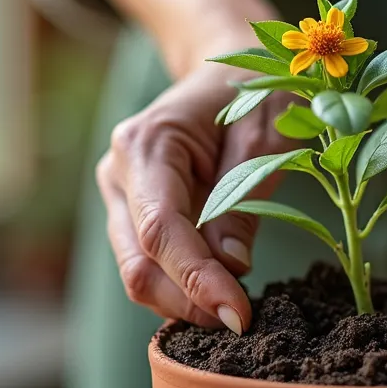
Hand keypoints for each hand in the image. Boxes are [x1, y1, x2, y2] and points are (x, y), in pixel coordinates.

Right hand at [97, 59, 294, 333]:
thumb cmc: (253, 90)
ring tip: (234, 307)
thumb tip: (232, 266)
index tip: (238, 315)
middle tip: (242, 320)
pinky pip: (149, 264)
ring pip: (137, 272)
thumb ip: (245, 194)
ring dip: (183, 301)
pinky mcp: (131, 213)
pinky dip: (181, 287)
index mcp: (147, 143)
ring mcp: (119, 195)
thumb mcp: (267, 132)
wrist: (227, 68)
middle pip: (138, 263)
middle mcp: (119, 172)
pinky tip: (219, 292)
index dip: (196, 281)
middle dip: (188, 302)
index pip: (162, 230)